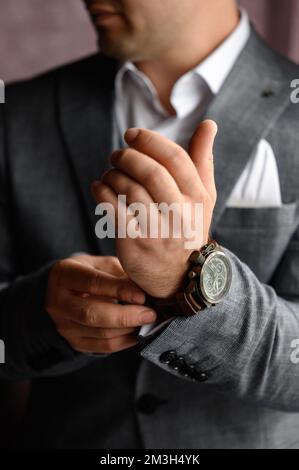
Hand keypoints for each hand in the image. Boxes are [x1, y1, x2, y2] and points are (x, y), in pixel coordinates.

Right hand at [45, 254, 156, 352]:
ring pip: (99, 333)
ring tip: (147, 322)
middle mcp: (58, 301)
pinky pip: (102, 346)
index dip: (119, 290)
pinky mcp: (73, 341)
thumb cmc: (89, 272)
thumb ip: (119, 274)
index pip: (92, 283)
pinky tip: (138, 333)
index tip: (141, 296)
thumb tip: (145, 288)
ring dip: (128, 329)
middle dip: (125, 316)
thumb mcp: (101, 264)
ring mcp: (63, 324)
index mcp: (64, 274)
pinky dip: (124, 342)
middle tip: (149, 314)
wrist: (65, 291)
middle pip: (92, 313)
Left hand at [92, 120, 216, 297]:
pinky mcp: (133, 243)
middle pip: (150, 173)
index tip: (132, 134)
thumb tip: (209, 123)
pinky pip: (112, 209)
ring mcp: (156, 231)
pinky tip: (99, 187)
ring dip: (113, 174)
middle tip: (117, 154)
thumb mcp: (203, 197)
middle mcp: (179, 215)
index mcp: (197, 198)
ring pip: (129, 190)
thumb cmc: (187, 227)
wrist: (176, 275)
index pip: (175, 159)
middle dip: (128, 156)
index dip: (150, 140)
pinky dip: (101, 192)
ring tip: (110, 173)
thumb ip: (203, 160)